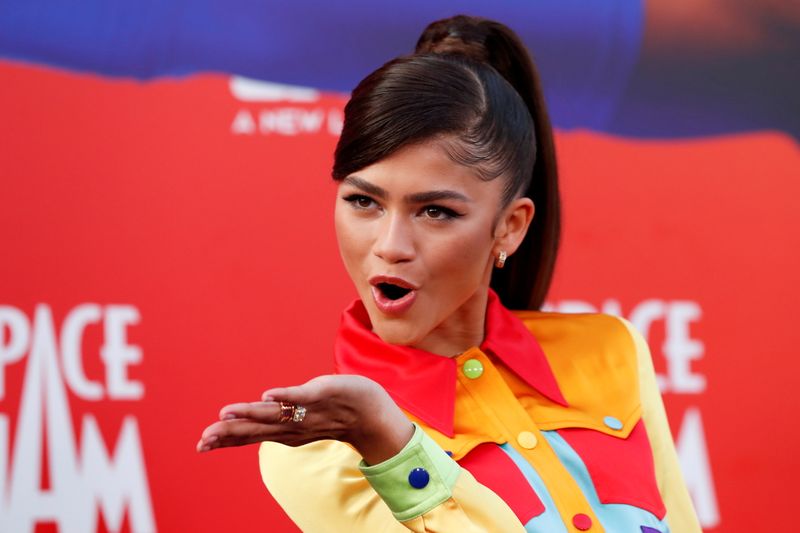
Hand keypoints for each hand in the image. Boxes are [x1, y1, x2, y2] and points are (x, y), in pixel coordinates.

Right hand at [196, 374, 414, 464]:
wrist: (370, 412)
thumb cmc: (333, 412)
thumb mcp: (300, 418)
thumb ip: (278, 417)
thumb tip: (255, 416)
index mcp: (284, 430)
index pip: (250, 435)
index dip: (225, 439)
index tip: (201, 444)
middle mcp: (292, 424)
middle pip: (255, 428)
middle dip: (228, 433)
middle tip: (202, 439)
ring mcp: (307, 410)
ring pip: (273, 414)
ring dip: (249, 414)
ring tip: (225, 414)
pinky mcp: (322, 393)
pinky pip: (301, 395)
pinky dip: (284, 396)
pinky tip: (266, 396)